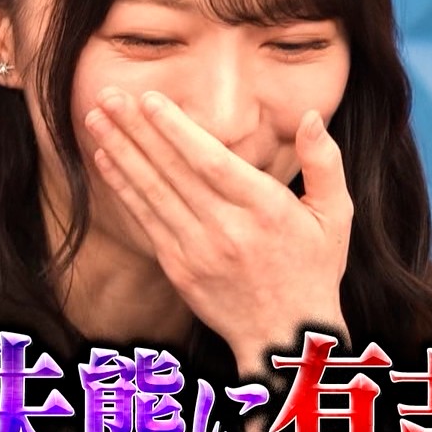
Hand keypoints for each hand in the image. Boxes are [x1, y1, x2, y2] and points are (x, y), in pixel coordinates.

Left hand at [83, 87, 352, 375]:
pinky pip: (145, 220)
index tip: (149, 99)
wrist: (285, 337)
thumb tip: (312, 116)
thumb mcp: (335, 215)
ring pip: (152, 193)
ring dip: (120, 152)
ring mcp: (198, 252)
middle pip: (173, 172)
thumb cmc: (313, 269)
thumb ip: (324, 162)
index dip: (176, 130)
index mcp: (266, 210)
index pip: (212, 162)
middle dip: (136, 129)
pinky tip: (104, 159)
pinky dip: (123, 188)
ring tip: (95, 118)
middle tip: (107, 94)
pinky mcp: (179, 269)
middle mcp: (228, 230)